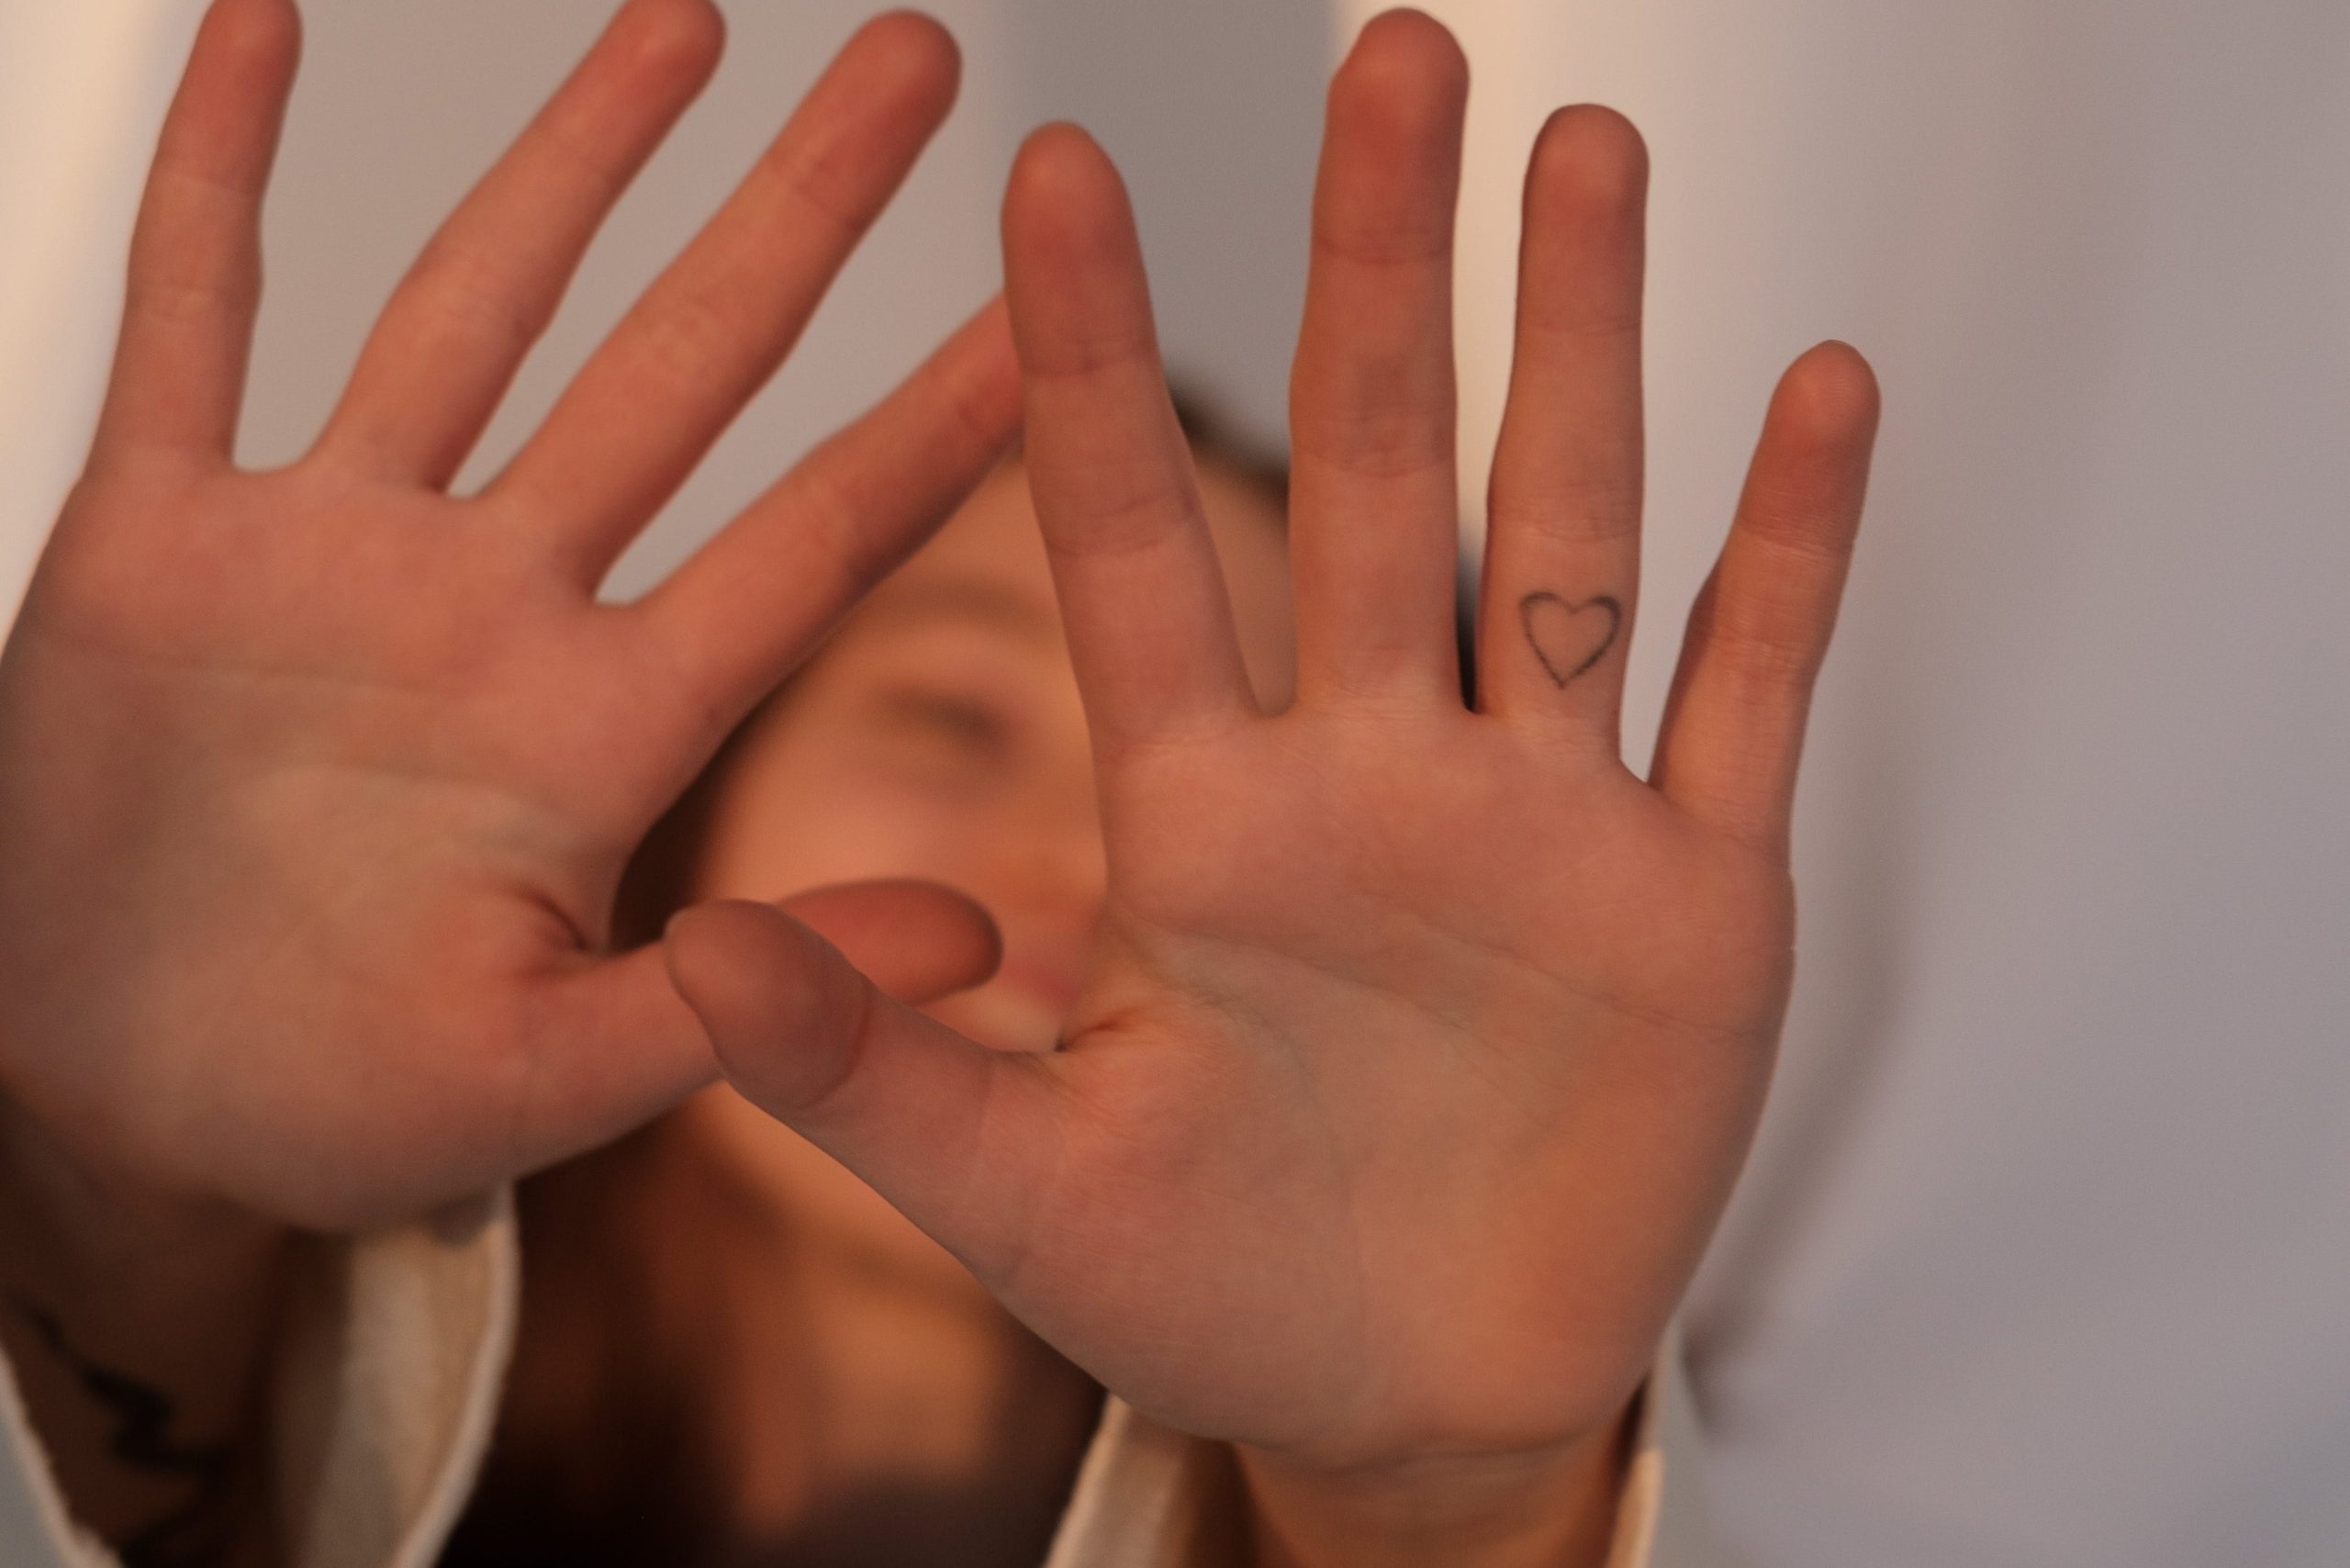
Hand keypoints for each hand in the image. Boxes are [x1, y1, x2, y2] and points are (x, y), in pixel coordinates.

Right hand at [0, 0, 1013, 1236]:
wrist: (116, 1104)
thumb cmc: (340, 1107)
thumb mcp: (556, 1076)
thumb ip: (756, 1002)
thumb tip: (985, 935)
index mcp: (603, 734)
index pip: (811, 544)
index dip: (933, 427)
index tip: (1058, 310)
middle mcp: (495, 610)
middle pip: (677, 368)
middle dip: (795, 214)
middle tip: (925, 58)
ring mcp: (331, 554)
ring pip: (472, 305)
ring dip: (570, 160)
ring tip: (689, 20)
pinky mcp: (156, 539)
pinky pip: (188, 316)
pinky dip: (216, 174)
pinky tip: (261, 23)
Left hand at [667, 8, 1877, 1562]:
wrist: (1407, 1395)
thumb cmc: (1207, 1295)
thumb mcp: (1020, 1196)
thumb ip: (876, 1074)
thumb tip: (703, 956)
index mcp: (1198, 825)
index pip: (1134, 550)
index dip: (1088, 368)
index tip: (1052, 172)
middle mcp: (1370, 775)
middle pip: (1372, 479)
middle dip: (1379, 275)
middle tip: (1392, 61)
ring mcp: (1540, 819)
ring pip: (1566, 534)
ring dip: (1580, 349)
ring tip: (1585, 154)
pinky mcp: (1693, 897)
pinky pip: (1742, 688)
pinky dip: (1782, 552)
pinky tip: (1813, 393)